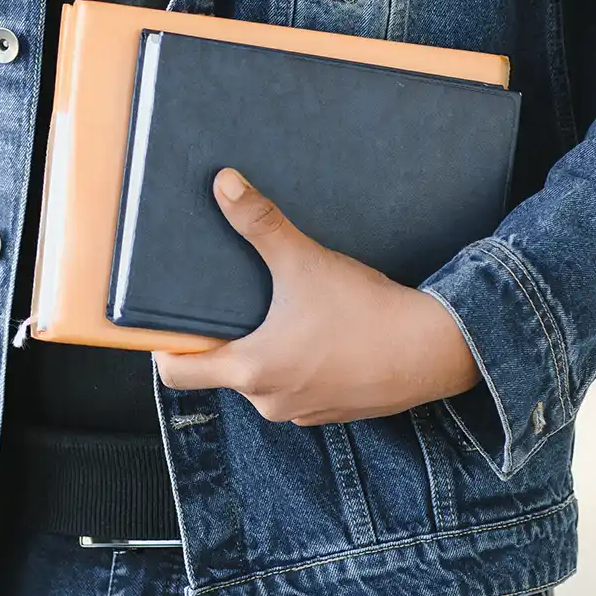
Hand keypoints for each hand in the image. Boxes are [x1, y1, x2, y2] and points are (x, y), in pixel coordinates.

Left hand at [154, 168, 480, 422]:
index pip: (178, 374)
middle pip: (222, 372)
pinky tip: (319, 333)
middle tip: (231, 298)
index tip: (163, 320)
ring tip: (278, 310)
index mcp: (250, 371)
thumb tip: (223, 183)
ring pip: (263, 381)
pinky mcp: (334, 412)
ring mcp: (303, 413)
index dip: (164, 347)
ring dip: (265, 351)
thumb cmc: (364, 312)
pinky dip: (299, 365)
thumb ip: (259, 223)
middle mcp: (269, 402)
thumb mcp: (303, 261)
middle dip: (225, 337)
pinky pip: (299, 389)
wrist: (433, 350)